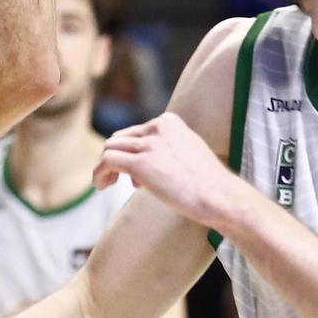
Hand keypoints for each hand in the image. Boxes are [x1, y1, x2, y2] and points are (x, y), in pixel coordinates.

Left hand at [96, 111, 243, 231]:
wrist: (219, 196)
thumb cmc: (207, 183)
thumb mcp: (187, 152)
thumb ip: (166, 150)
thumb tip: (145, 162)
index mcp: (169, 121)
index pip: (135, 132)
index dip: (131, 153)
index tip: (138, 176)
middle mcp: (157, 128)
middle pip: (119, 139)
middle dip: (116, 159)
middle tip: (121, 181)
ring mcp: (148, 144)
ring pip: (109, 149)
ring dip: (103, 167)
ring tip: (105, 184)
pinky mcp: (140, 163)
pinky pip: (107, 161)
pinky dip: (99, 173)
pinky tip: (101, 186)